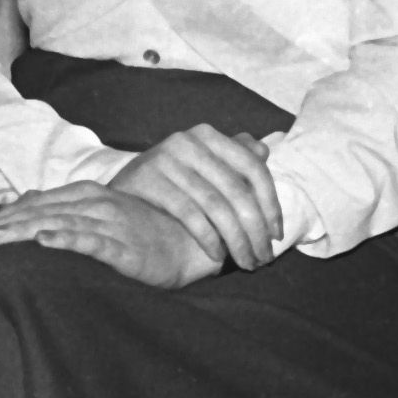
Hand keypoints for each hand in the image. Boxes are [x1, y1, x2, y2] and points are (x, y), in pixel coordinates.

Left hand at [0, 182, 218, 288]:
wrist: (193, 243)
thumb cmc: (144, 233)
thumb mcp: (100, 219)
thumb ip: (63, 211)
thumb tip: (24, 209)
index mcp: (83, 196)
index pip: (29, 208)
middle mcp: (93, 204)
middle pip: (34, 215)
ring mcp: (110, 224)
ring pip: (56, 224)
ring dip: (20, 232)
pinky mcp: (126, 247)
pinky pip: (93, 241)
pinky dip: (68, 238)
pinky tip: (45, 241)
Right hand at [115, 125, 284, 269]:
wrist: (119, 190)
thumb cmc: (171, 181)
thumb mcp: (202, 166)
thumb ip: (233, 159)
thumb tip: (264, 149)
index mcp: (208, 135)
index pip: (253, 168)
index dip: (271, 204)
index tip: (278, 235)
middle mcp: (189, 141)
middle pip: (237, 190)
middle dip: (256, 230)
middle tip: (264, 257)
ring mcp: (167, 158)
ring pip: (216, 206)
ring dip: (237, 240)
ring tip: (246, 262)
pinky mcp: (149, 179)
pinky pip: (190, 214)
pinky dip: (209, 238)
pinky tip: (218, 256)